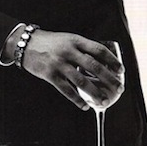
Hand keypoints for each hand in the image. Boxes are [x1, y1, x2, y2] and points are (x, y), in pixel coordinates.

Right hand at [6, 29, 124, 109]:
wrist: (25, 43)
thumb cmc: (51, 42)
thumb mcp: (68, 39)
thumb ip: (82, 48)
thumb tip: (102, 62)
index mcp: (76, 41)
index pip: (99, 50)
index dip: (112, 61)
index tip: (121, 70)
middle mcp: (69, 52)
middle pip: (94, 66)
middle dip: (109, 79)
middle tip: (119, 88)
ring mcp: (59, 64)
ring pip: (81, 81)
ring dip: (95, 93)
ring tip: (104, 101)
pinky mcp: (50, 75)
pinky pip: (66, 90)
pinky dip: (77, 100)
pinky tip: (85, 106)